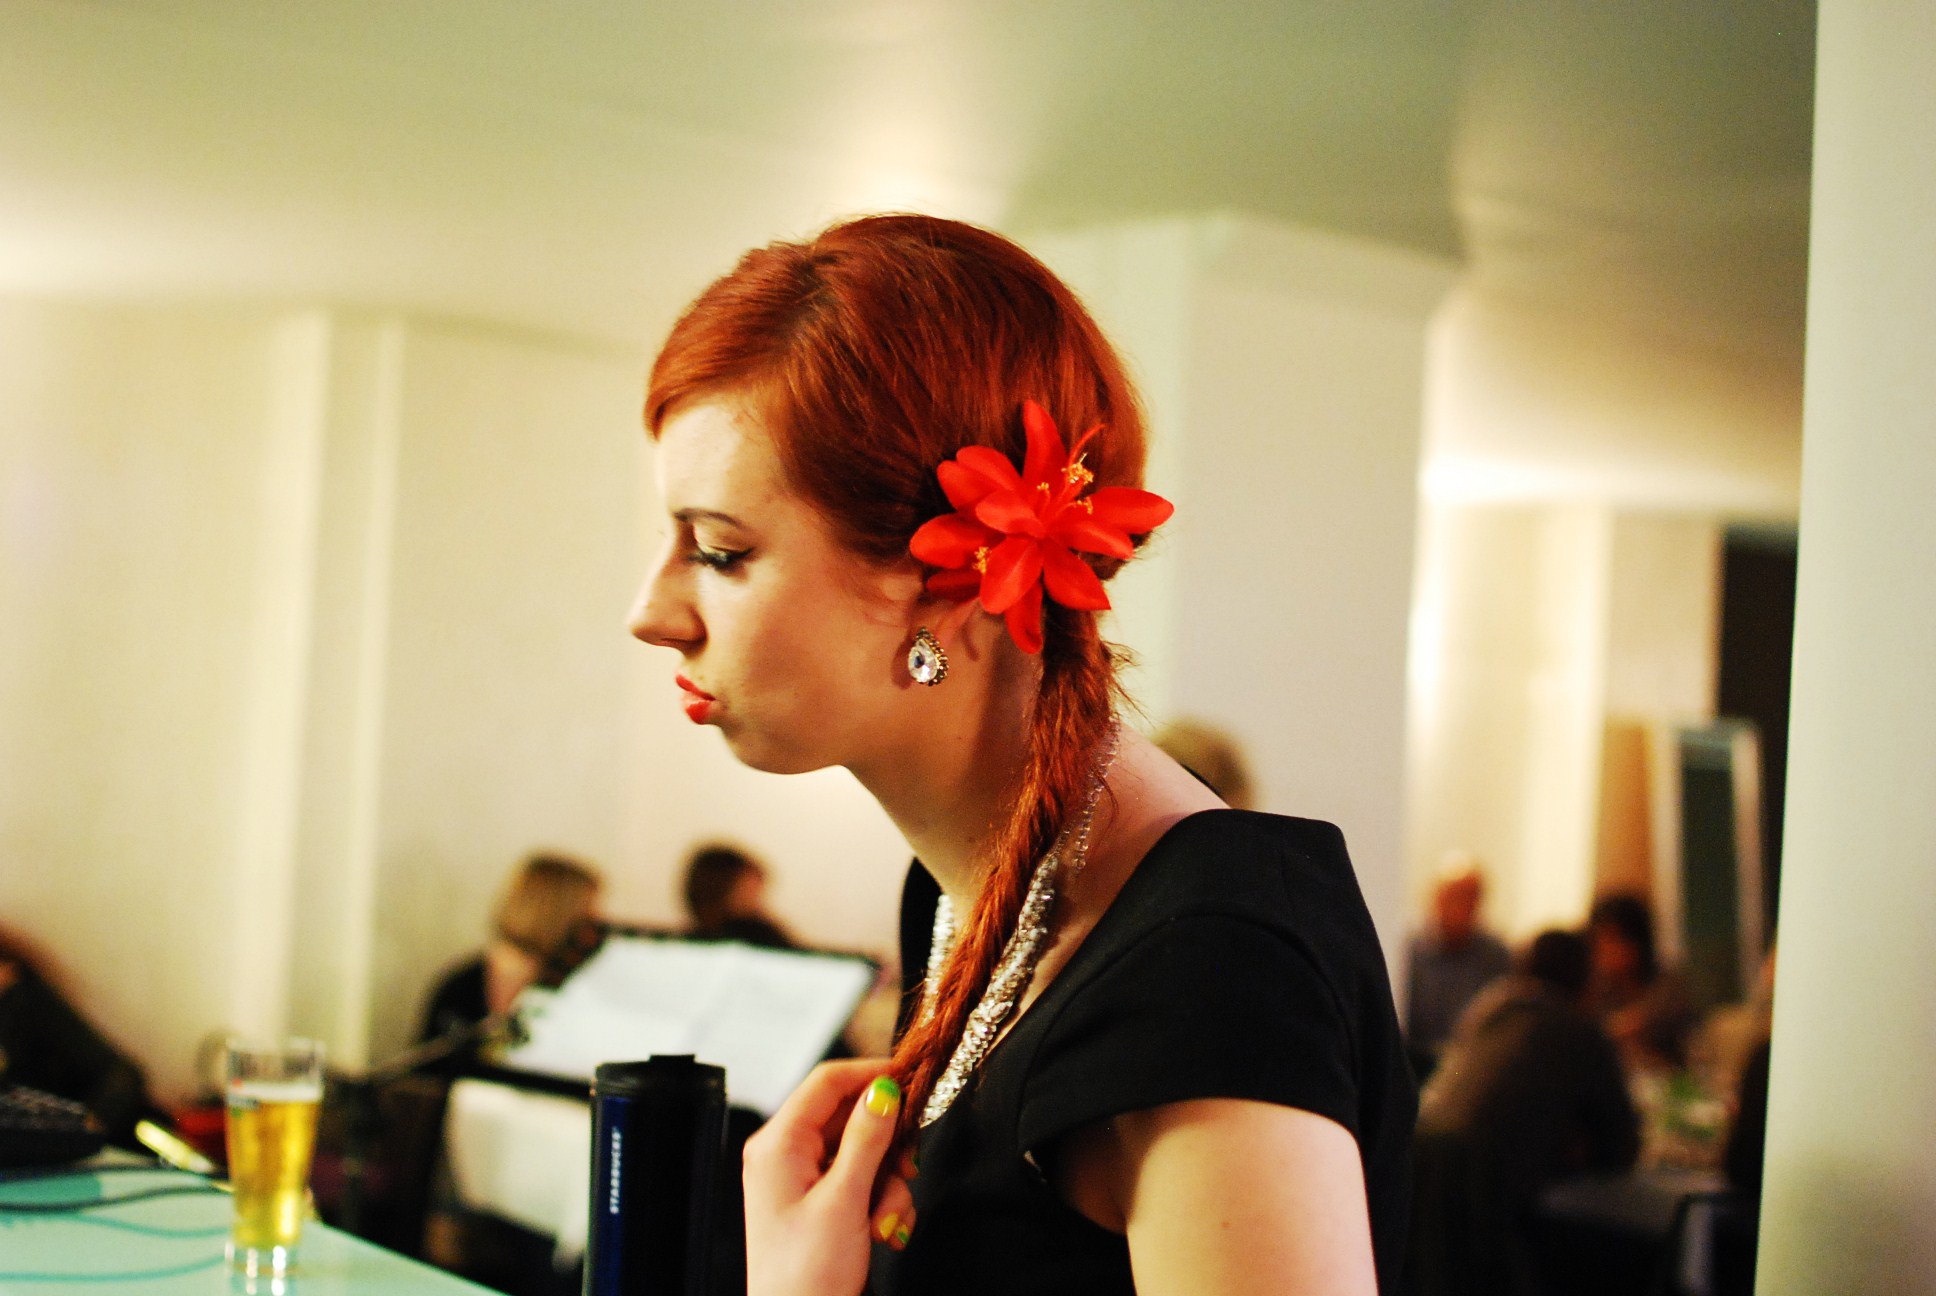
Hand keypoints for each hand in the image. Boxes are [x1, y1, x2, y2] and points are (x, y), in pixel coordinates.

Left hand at [743, 1058, 916, 1295]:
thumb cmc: (805, 1277)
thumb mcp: (844, 1201)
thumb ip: (867, 1140)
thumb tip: (884, 1090)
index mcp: (778, 1144)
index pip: (826, 1082)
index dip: (870, 1075)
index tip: (912, 1082)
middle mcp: (785, 1155)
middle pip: (849, 1118)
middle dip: (885, 1147)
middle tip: (909, 1165)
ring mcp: (800, 1180)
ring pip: (861, 1153)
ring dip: (887, 1184)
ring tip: (888, 1221)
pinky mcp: (817, 1204)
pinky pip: (858, 1181)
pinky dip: (879, 1202)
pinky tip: (885, 1231)